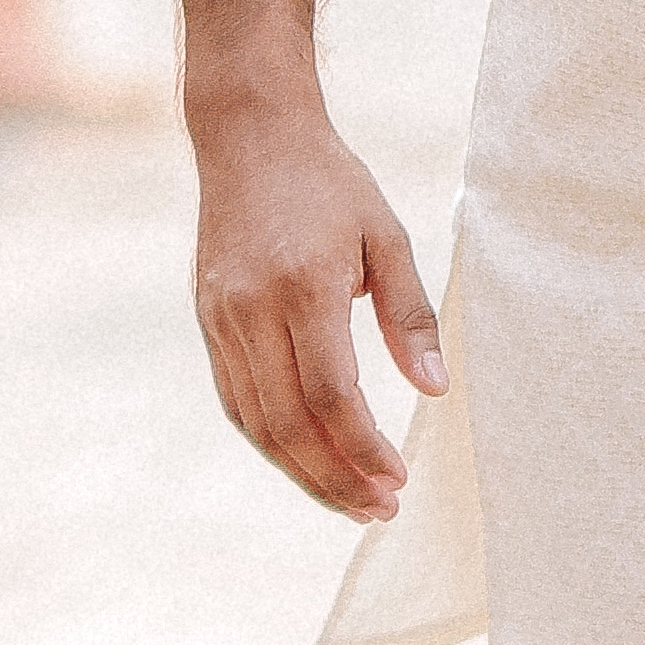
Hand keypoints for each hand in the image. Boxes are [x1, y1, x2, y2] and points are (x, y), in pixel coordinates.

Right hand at [174, 0, 441, 521]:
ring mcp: (221, 319)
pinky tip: (308, 459)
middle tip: (380, 509)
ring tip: (351, 499)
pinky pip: (236, 400)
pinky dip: (272, 440)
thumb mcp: (387, 236)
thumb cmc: (329, 182)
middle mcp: (252, 310)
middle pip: (287, 423)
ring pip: (256, 422)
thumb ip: (409, 316)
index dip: (363, 447)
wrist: (249, 135)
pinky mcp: (208, 321)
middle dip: (335, 478)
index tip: (398, 480)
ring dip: (303, 471)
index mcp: (302, 286)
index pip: (330, 394)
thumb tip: (435, 391)